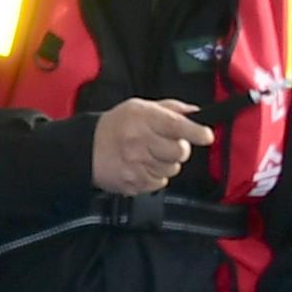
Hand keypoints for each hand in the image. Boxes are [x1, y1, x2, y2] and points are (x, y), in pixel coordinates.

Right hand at [91, 99, 214, 196]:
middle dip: (179, 149)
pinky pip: (160, 183)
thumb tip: (196, 114)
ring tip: (149, 156)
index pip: (177, 126)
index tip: (206, 136)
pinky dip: (155, 176)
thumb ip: (170, 109)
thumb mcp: (140, 107)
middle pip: (180, 152)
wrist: (85, 148)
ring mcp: (136, 165)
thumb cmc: (115, 126)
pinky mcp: (133, 183)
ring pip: (171, 169)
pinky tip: (142, 167)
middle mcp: (139, 141)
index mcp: (143, 119)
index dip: (196, 132)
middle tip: (166, 145)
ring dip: (166, 163)